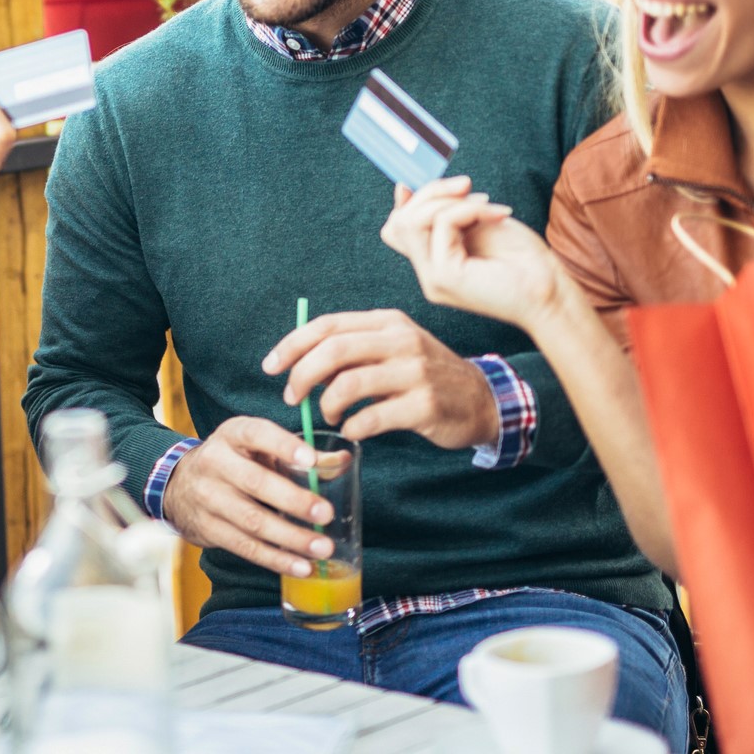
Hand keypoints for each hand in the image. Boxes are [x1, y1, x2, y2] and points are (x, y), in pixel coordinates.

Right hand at [161, 417, 340, 577]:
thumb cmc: (234, 462)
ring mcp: (208, 498)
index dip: (284, 446)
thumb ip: (298, 454)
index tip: (311, 460)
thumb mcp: (257, 447)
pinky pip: (245, 547)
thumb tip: (342, 460)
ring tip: (322, 547)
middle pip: (255, 483)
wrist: (180, 485)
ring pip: (252, 520)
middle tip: (326, 513)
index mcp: (232, 435)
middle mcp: (216, 463)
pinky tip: (301, 566)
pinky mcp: (208, 528)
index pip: (257, 434)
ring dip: (290, 538)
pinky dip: (276, 559)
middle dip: (293, 500)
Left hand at [266, 309, 499, 449]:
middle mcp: (401, 341)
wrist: (482, 400)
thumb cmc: (425, 376)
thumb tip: (300, 364)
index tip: (271, 367)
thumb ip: (353, 352)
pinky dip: (353, 427)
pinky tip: (353, 431)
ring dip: (326, 405)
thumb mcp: (393, 350)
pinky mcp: (424, 406)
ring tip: (327, 416)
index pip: (328, 326)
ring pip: (349, 384)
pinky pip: (372, 417)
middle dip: (302, 376)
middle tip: (292, 397)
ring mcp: (415, 373)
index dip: (292, 345)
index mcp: (387, 322)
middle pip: (333, 351)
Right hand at [380, 177, 565, 326]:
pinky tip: (498, 215)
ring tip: (487, 203)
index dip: (409, 201)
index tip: (448, 187)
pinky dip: (470, 210)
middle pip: (399, 222)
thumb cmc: (523, 261)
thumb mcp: (477, 226)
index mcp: (434, 264)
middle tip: (470, 187)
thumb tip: (402, 188)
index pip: (394, 230)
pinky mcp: (444, 277)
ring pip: (412, 222)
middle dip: (431, 192)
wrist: (552, 293)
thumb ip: (445, 213)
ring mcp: (433, 279)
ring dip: (449, 199)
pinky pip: (442, 225)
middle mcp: (428, 274)